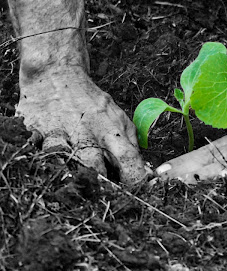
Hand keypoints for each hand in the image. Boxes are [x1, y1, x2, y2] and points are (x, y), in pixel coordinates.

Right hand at [17, 68, 147, 182]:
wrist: (57, 75)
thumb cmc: (92, 103)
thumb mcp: (118, 118)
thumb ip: (129, 144)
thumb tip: (143, 172)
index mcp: (112, 129)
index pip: (129, 158)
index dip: (133, 180)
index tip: (134, 193)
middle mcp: (88, 131)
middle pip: (95, 166)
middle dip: (100, 186)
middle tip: (102, 196)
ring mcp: (62, 132)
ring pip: (67, 162)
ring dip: (74, 176)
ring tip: (77, 186)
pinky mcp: (39, 132)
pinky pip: (40, 153)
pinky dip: (45, 162)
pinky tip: (50, 167)